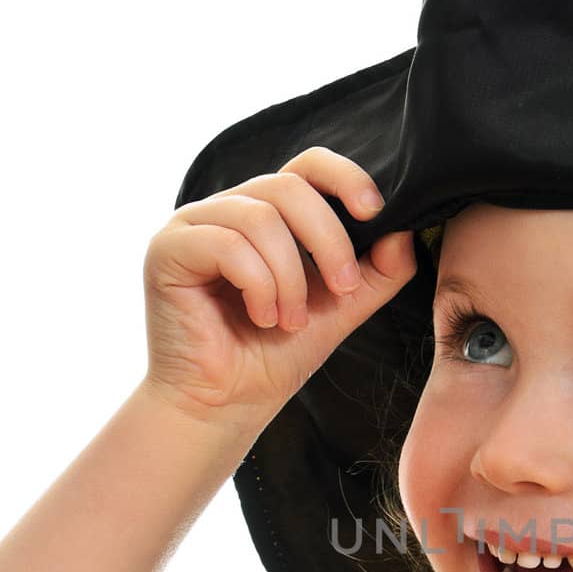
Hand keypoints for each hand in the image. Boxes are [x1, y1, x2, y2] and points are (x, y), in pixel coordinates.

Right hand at [142, 146, 416, 428]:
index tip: (373, 211)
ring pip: (260, 218)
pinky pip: (226, 244)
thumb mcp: (340, 310)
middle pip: (288, 186)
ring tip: (290, 320)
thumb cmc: (273, 356)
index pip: (307, 166)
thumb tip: (405, 232)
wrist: (225, 405)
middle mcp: (228, 209)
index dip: (345, 177)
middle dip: (328, 240)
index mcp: (269, 213)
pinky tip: (262, 318)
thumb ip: (375, 273)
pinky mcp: (167, 249)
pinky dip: (258, 285)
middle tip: (340, 291)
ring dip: (290, 276)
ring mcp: (193, 224)